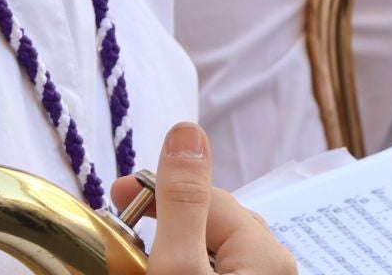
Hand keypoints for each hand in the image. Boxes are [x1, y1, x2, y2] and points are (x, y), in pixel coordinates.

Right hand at [112, 122, 295, 273]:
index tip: (117, 196)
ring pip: (211, 251)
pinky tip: (165, 270)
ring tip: (139, 259)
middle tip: (123, 233)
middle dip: (166, 220)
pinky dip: (187, 268)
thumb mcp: (179, 268)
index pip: (206, 197)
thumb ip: (182, 203)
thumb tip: (187, 131)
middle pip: (210, 223)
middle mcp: (274, 268)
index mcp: (266, 252)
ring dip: (174, 248)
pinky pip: (214, 272)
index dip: (155, 192)